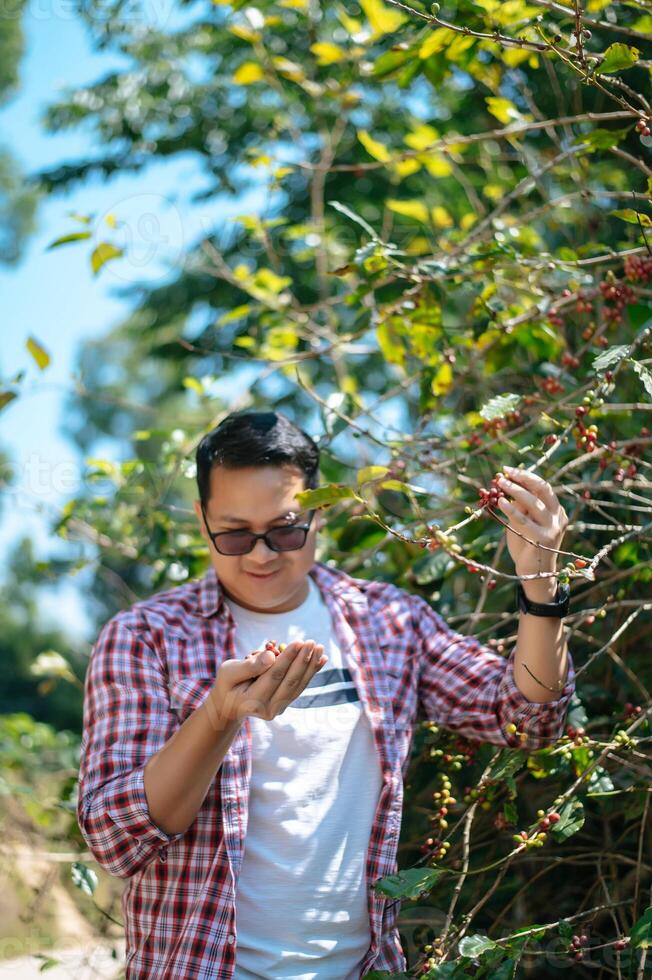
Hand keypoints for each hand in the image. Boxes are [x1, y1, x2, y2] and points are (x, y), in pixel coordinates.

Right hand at [208, 640, 326, 727]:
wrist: (228, 707)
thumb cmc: (227, 684)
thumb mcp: (228, 672)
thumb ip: (249, 666)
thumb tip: (272, 655)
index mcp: (252, 701)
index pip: (274, 676)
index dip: (288, 658)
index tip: (299, 642)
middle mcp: (268, 709)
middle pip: (290, 681)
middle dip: (303, 660)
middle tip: (313, 642)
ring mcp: (277, 709)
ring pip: (298, 685)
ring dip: (311, 666)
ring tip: (320, 648)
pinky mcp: (284, 704)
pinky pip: (299, 686)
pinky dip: (311, 672)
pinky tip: (321, 659)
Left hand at [495, 465, 567, 581]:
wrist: (534, 575)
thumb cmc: (526, 547)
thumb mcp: (523, 523)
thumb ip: (520, 508)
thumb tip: (506, 485)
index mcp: (557, 511)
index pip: (544, 487)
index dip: (527, 476)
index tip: (510, 470)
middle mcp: (558, 517)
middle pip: (542, 490)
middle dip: (524, 478)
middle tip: (505, 472)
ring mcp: (552, 528)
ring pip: (533, 502)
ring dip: (515, 490)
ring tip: (500, 483)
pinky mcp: (542, 538)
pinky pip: (524, 520)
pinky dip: (511, 509)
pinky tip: (501, 502)